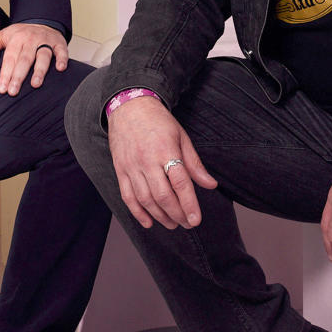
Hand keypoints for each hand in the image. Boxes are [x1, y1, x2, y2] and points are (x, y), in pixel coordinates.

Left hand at [0, 23, 67, 95]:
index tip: (2, 88)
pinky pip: (62, 51)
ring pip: (43, 56)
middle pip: (24, 59)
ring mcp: (46, 41)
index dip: (5, 74)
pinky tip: (60, 68)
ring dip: (39, 70)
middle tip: (13, 91)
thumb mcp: (2, 35)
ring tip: (35, 84)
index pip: (10, 58)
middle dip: (18, 76)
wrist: (42, 21)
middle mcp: (31, 39)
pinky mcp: (59, 43)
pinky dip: (62, 59)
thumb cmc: (21, 34)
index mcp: (16, 39)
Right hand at [106, 96, 217, 229]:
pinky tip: (149, 222)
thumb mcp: (181, 137)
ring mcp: (131, 166)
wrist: (129, 107)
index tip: (196, 219)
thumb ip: (194, 163)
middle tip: (187, 223)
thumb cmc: (158, 121)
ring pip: (145, 199)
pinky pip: (128, 196)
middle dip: (177, 214)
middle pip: (163, 195)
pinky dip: (137, 212)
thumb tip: (211, 185)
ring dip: (160, 216)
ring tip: (172, 224)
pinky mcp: (121, 170)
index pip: (180, 183)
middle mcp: (147, 160)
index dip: (189, 204)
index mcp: (166, 150)